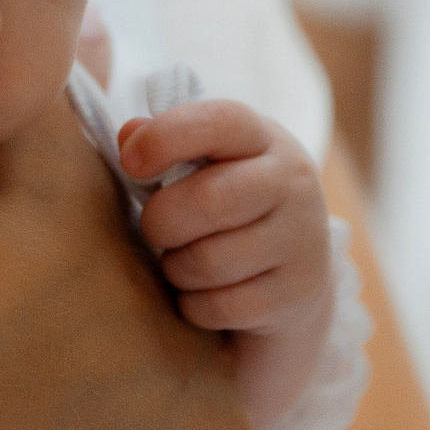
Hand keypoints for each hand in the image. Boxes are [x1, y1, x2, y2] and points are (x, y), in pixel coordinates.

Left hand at [118, 99, 331, 429]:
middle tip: (155, 231)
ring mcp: (301, 240)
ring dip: (176, 268)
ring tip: (182, 262)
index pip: (219, 123)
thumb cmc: (230, 210)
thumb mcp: (205, 166)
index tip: (130, 163)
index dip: (165, 138)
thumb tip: (128, 135)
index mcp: (263, 139)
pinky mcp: (296, 294)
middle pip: (208, 201)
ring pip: (208, 261)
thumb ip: (162, 143)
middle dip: (161, 222)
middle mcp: (292, 182)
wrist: (297, 279)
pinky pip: (220, 306)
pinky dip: (195, 306)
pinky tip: (203, 295)